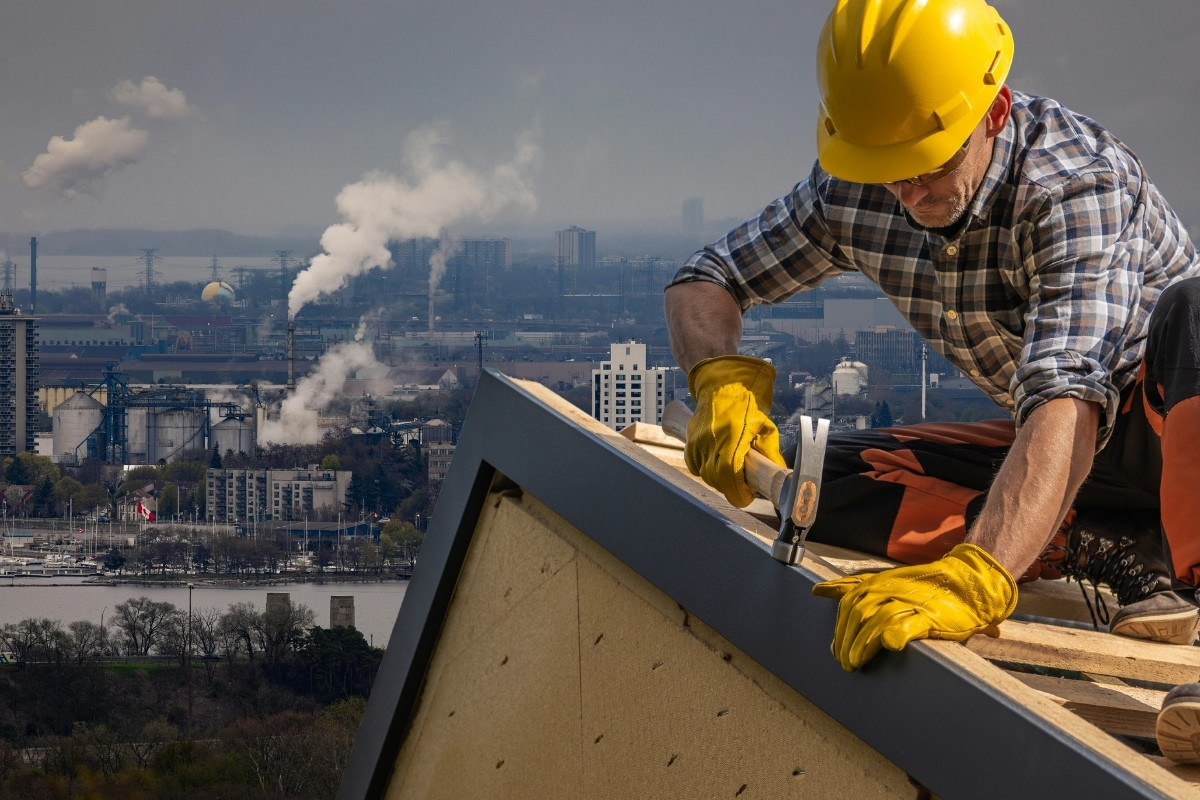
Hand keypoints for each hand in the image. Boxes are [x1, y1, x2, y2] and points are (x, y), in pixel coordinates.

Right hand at [685, 355, 785, 506]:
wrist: (722, 386)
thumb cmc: (746, 405)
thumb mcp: (764, 426)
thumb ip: (769, 452)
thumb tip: (777, 473)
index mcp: (731, 438)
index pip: (729, 476)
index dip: (737, 492)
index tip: (747, 497)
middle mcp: (711, 442)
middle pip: (716, 480)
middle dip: (731, 487)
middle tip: (744, 485)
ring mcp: (698, 442)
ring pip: (705, 474)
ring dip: (719, 479)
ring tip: (732, 473)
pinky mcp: (690, 441)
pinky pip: (695, 466)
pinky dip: (705, 470)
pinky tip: (717, 464)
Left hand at [812, 543, 1017, 671]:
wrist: (968, 584)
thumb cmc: (923, 588)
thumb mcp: (884, 582)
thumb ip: (852, 586)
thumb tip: (818, 590)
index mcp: (878, 582)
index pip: (848, 603)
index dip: (839, 627)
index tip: (834, 649)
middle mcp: (890, 589)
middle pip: (858, 613)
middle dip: (847, 639)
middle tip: (844, 662)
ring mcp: (910, 601)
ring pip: (878, 620)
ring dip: (863, 643)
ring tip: (855, 662)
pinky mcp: (930, 616)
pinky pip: (908, 624)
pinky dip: (896, 634)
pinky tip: (888, 645)